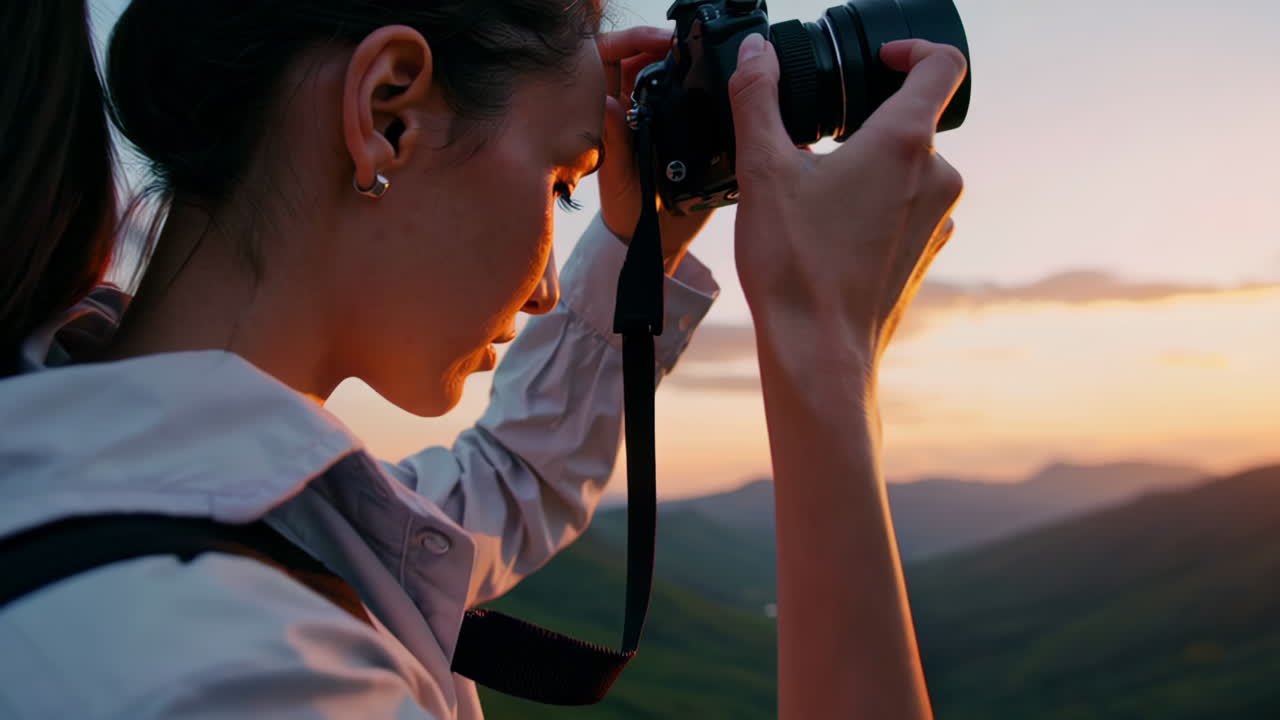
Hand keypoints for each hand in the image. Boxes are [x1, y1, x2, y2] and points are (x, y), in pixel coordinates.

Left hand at [597, 27, 713, 273]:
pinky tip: (718, 85)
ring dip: (685, 61)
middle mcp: (635, 104)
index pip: (611, 55)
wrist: (655, 235)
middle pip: (645, 55)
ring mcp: (660, 113)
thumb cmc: (626, 208)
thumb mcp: (618, 174)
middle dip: (664, 44)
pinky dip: (704, 86)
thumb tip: (607, 102)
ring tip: (705, 59)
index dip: (633, 40)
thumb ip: (615, 139)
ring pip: (670, 71)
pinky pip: (692, 97)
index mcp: (612, 108)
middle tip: (689, 46)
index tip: (661, 42)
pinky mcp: (684, 126)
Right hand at [728, 36, 965, 365]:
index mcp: (905, 143)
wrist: (820, 353)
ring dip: (866, 166)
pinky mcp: (926, 253)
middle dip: (863, 121)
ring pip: (907, 168)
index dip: (909, 47)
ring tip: (814, 195)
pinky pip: (906, 208)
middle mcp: (938, 177)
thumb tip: (755, 52)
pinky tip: (830, 231)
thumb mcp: (763, 170)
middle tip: (813, 143)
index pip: (940, 64)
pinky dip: (874, 205)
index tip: (875, 58)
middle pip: (912, 120)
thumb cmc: (796, 267)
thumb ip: (757, 98)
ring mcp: (938, 219)